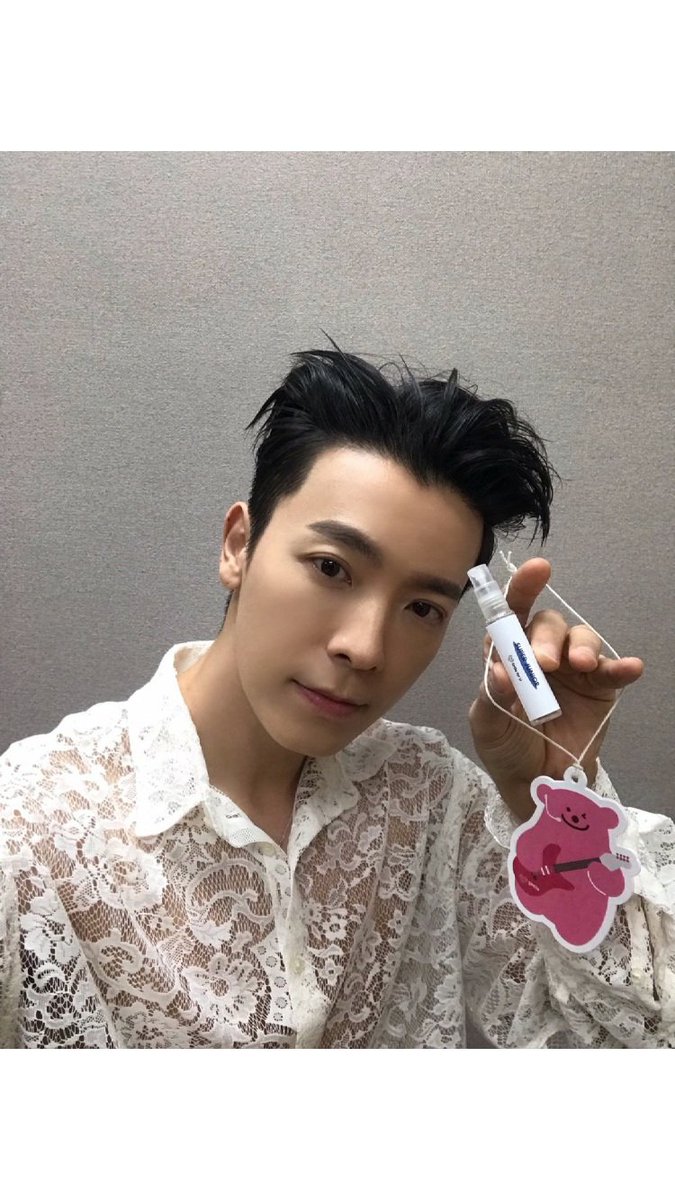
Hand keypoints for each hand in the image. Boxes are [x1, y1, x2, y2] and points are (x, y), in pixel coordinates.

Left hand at [468, 558, 644, 820]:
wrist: (538, 784)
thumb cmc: (506, 748)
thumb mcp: (488, 726)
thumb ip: (492, 698)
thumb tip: (501, 672)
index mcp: (507, 655)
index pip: (512, 614)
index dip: (523, 588)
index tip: (538, 569)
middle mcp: (540, 653)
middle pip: (547, 626)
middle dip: (546, 637)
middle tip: (545, 664)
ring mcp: (573, 669)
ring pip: (580, 639)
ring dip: (582, 647)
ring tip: (582, 665)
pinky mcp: (600, 688)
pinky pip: (612, 670)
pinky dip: (622, 666)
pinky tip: (630, 668)